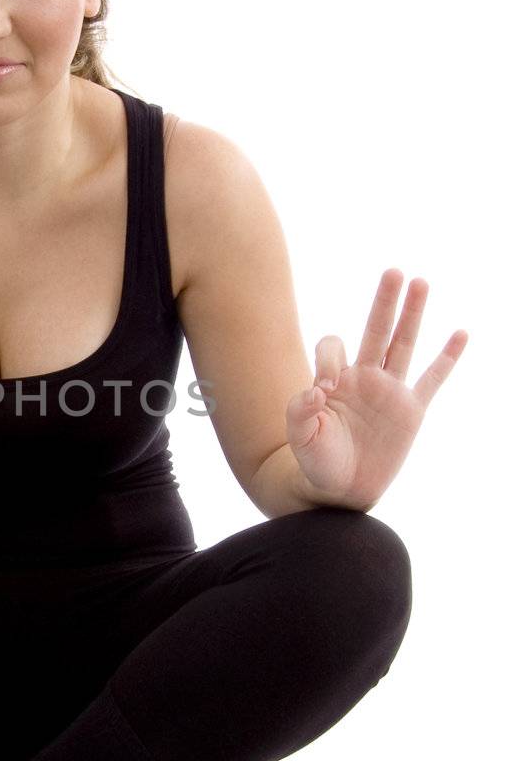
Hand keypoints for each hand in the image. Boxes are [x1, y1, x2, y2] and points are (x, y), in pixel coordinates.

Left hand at [285, 268, 468, 509]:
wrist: (337, 489)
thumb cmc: (314, 460)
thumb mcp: (299, 438)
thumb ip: (298, 413)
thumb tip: (314, 391)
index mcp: (334, 379)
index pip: (334, 348)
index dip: (327, 361)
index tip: (323, 391)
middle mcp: (363, 377)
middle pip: (376, 329)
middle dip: (384, 301)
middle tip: (393, 271)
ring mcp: (389, 391)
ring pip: (403, 345)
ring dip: (412, 315)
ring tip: (421, 282)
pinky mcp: (410, 411)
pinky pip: (432, 380)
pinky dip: (447, 358)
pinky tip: (460, 333)